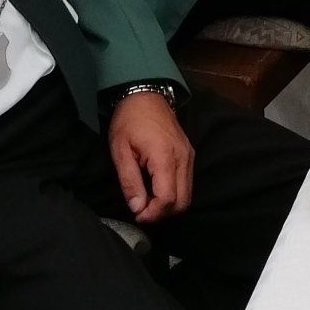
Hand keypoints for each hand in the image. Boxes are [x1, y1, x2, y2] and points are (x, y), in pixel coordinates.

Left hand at [108, 92, 194, 222]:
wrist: (145, 94)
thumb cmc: (129, 121)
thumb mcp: (120, 150)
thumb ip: (129, 181)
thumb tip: (137, 208)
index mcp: (164, 156)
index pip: (168, 198)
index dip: (153, 213)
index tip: (137, 215)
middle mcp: (183, 158)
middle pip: (182, 202)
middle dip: (162, 213)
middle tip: (142, 210)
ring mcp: (189, 156)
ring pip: (187, 195)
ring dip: (169, 205)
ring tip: (148, 200)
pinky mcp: (189, 154)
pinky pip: (187, 183)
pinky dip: (174, 193)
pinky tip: (156, 188)